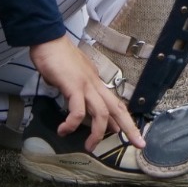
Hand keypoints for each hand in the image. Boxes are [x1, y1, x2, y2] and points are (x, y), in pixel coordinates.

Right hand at [28, 37, 144, 152]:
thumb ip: (79, 92)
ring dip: (97, 134)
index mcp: (96, 82)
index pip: (115, 103)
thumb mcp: (73, 77)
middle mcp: (95, 84)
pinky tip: (63, 130)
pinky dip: (72, 124)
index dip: (124, 119)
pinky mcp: (73, 86)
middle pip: (117, 108)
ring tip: (89, 147)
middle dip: (130, 127)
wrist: (48, 40)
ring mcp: (86, 85)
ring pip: (101, 113)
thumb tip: (82, 108)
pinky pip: (78, 110)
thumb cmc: (57, 58)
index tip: (130, 134)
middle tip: (138, 144)